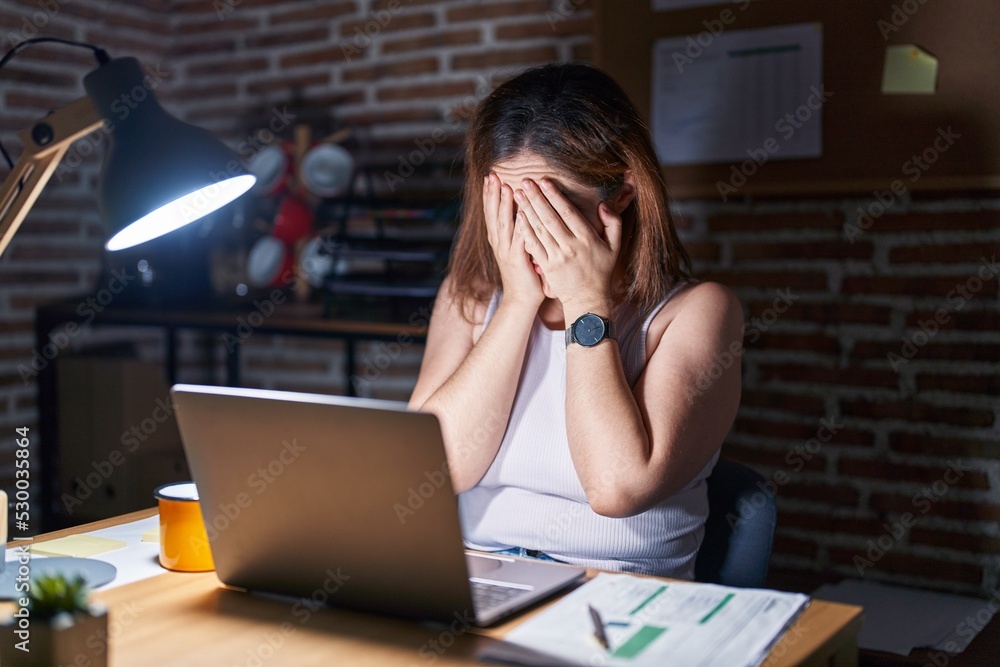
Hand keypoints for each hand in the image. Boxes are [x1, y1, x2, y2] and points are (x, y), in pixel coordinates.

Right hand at [483, 173, 543, 308]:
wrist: (521, 301)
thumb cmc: (523, 274)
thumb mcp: (517, 249)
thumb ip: (517, 232)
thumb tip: (521, 212)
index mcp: (498, 240)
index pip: (491, 213)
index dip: (489, 195)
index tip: (490, 176)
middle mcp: (499, 244)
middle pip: (493, 214)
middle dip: (493, 194)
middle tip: (492, 175)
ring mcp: (506, 252)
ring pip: (504, 224)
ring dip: (504, 206)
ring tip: (506, 187)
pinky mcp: (518, 261)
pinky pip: (519, 240)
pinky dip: (520, 226)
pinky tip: (522, 213)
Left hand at [514, 178, 620, 312]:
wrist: (588, 298)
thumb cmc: (601, 269)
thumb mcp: (615, 246)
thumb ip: (613, 223)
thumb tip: (602, 205)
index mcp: (587, 238)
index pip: (568, 212)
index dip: (555, 196)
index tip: (544, 181)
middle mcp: (571, 246)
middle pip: (550, 218)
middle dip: (537, 198)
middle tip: (525, 182)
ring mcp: (557, 257)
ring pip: (540, 229)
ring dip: (527, 210)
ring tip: (518, 194)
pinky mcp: (547, 266)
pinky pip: (534, 246)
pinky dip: (525, 231)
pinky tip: (518, 217)